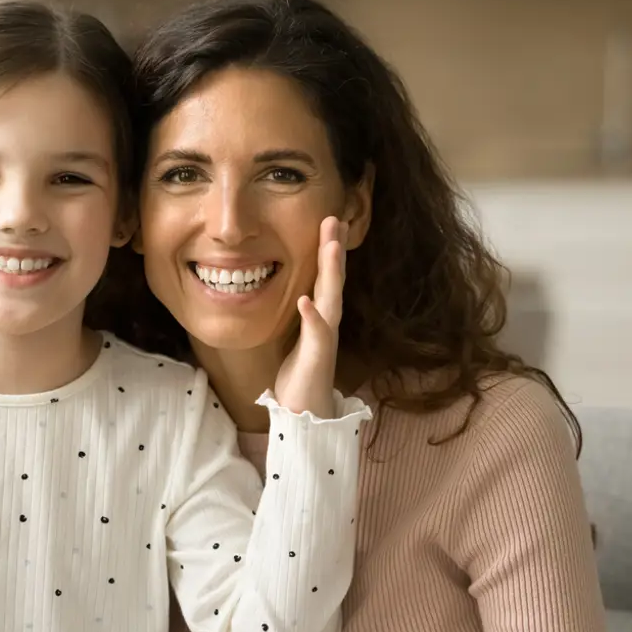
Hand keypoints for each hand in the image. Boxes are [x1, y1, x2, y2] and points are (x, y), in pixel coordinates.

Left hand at [273, 217, 346, 418]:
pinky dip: (312, 315)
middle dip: (333, 249)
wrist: (306, 413)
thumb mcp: (297, 337)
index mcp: (320, 316)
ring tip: (330, 246)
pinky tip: (305, 299)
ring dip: (331, 272)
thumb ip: (302, 316)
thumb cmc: (300, 376)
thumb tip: (298, 293)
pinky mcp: (317, 356)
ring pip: (330, 299)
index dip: (327, 249)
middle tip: (334, 218)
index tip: (329, 221)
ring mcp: (324, 338)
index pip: (325, 277)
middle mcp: (327, 322)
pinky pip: (316, 333)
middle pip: (332, 279)